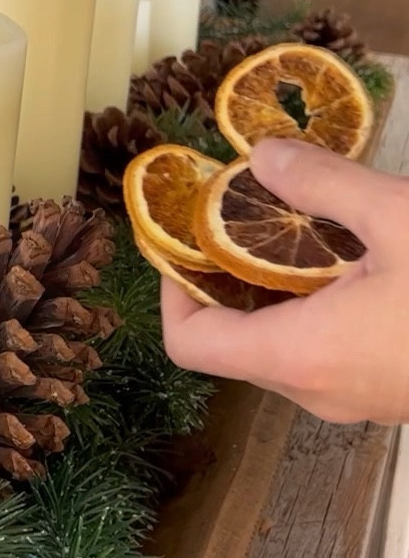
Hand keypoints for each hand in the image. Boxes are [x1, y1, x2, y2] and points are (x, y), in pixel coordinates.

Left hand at [161, 137, 408, 424]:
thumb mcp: (398, 216)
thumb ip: (323, 185)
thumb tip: (262, 157)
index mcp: (301, 355)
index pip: (190, 344)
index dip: (172, 290)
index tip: (183, 236)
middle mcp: (318, 391)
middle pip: (236, 342)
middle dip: (230, 275)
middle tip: (244, 208)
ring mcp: (358, 400)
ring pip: (287, 347)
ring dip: (281, 288)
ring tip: (304, 222)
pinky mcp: (393, 394)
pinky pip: (332, 353)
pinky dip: (323, 306)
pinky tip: (357, 254)